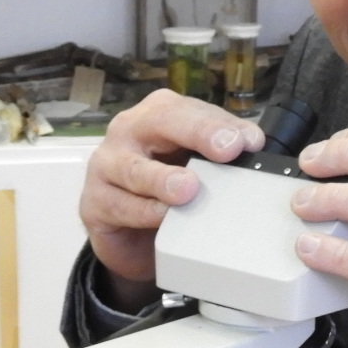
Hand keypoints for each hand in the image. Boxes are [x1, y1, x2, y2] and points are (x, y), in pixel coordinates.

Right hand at [81, 91, 263, 308]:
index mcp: (160, 114)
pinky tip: (164, 218)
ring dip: (163, 179)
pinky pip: (120, 206)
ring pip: (134, 167)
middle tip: (228, 150)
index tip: (251, 142)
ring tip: (189, 189)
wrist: (130, 237)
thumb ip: (220, 157)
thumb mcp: (196, 168)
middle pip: (162, 121)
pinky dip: (144, 212)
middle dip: (198, 133)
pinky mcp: (94, 202)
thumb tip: (252, 147)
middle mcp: (130, 130)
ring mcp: (107, 164)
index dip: (222, 124)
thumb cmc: (165, 192)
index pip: (192, 110)